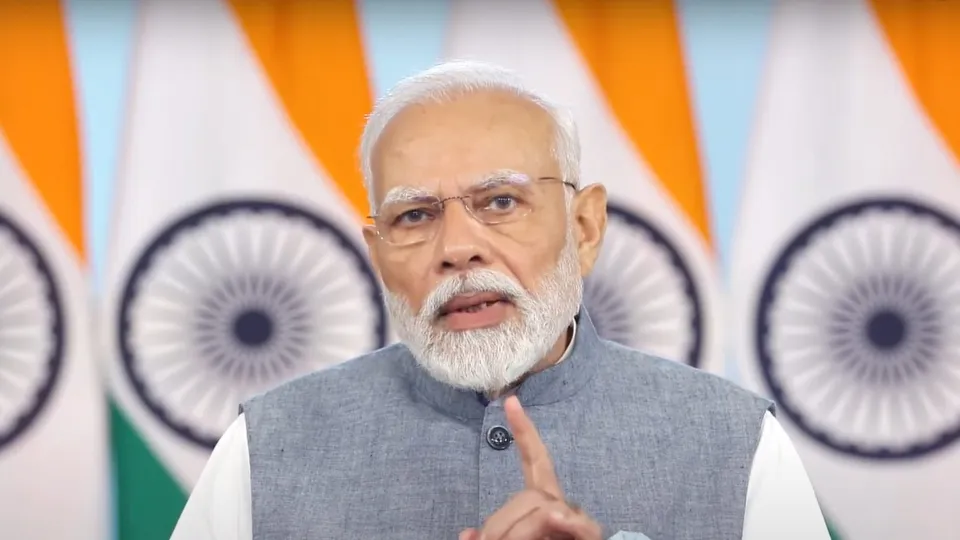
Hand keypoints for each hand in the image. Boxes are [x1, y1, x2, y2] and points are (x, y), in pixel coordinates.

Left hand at [459, 396, 601, 539]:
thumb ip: (491, 535)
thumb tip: (468, 534)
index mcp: (543, 504)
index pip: (534, 462)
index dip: (525, 432)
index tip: (510, 402)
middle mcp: (563, 507)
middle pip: (528, 495)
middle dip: (502, 525)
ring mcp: (578, 522)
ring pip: (539, 510)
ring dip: (516, 533)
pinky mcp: (590, 535)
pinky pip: (575, 525)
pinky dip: (562, 524)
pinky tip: (557, 518)